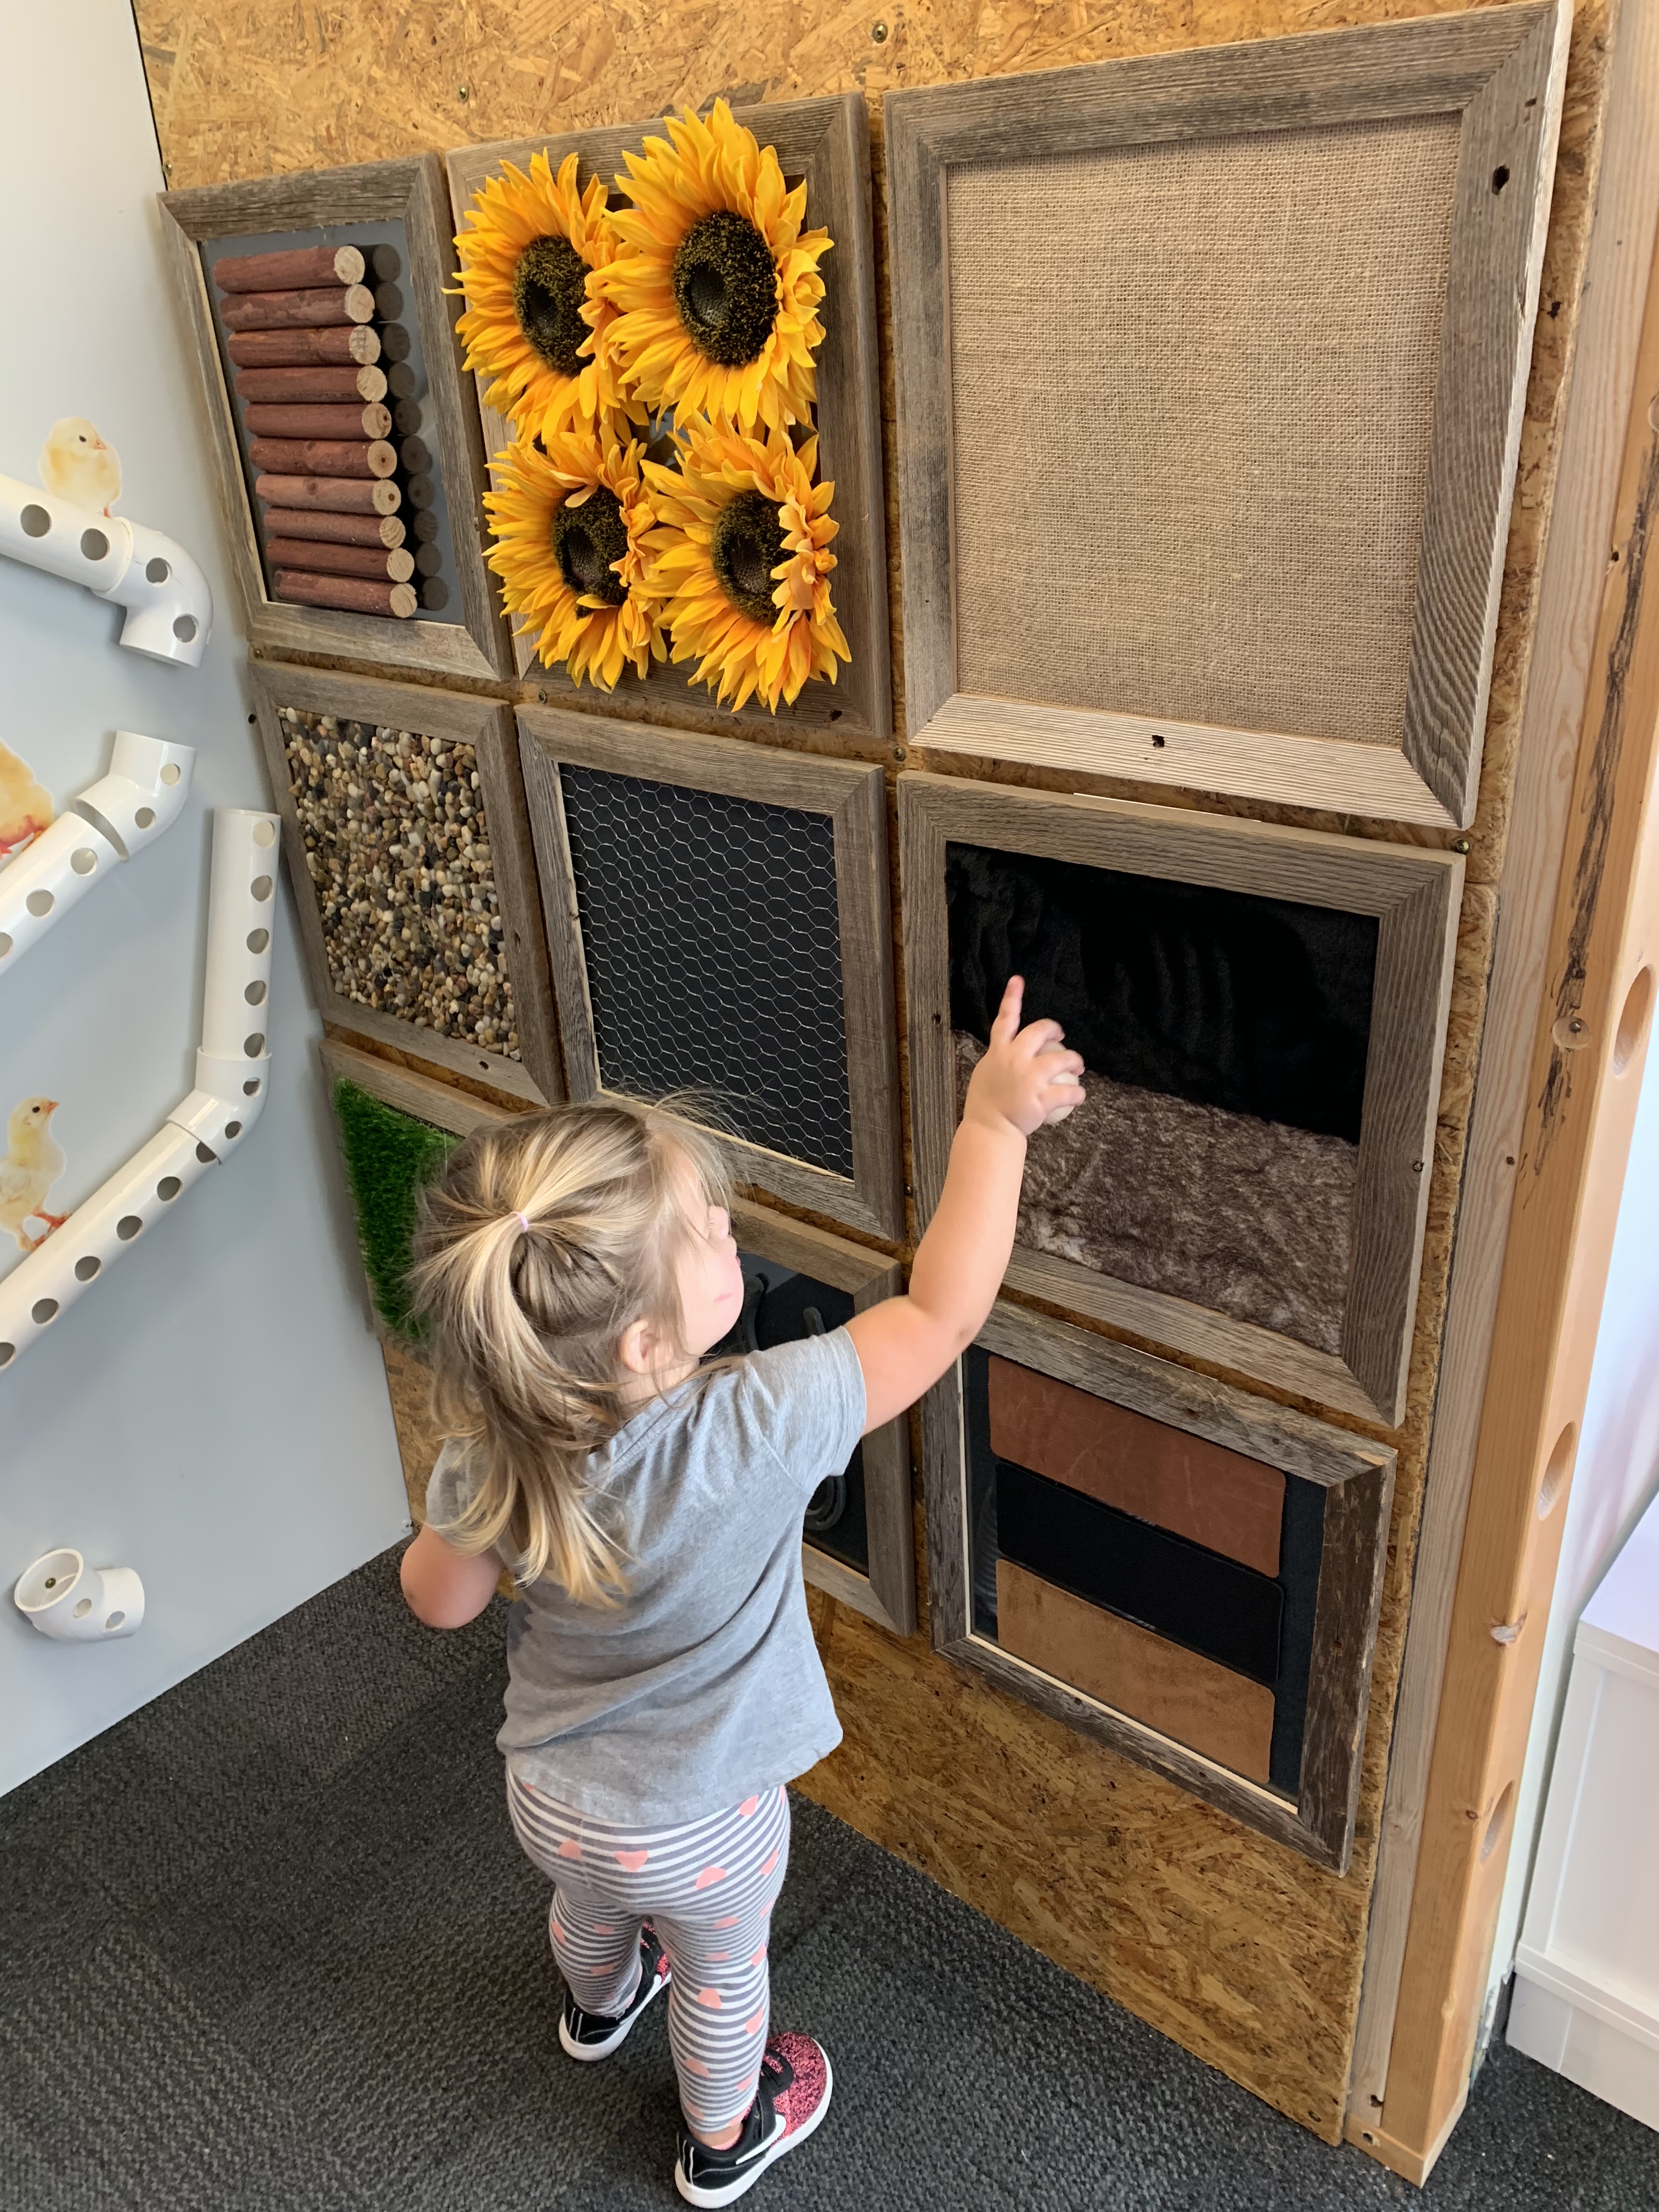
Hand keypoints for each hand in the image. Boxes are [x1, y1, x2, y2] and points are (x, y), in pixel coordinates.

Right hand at [962, 976, 1084, 1140]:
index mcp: (998, 1052)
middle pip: (1040, 1031)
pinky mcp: (1041, 1097)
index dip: (1011, 998)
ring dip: (1075, 1061)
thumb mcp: (987, 1074)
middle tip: (1062, 1038)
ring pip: (1063, 1059)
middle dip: (1055, 1029)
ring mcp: (1028, 1077)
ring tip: (1078, 1068)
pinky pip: (1070, 1091)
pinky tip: (1080, 1095)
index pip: (1005, 1019)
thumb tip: (1011, 1052)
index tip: (1017, 980)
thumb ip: (1000, 1060)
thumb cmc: (986, 1104)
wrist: (988, 1129)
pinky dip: (1079, 1093)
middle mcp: (1014, 1059)